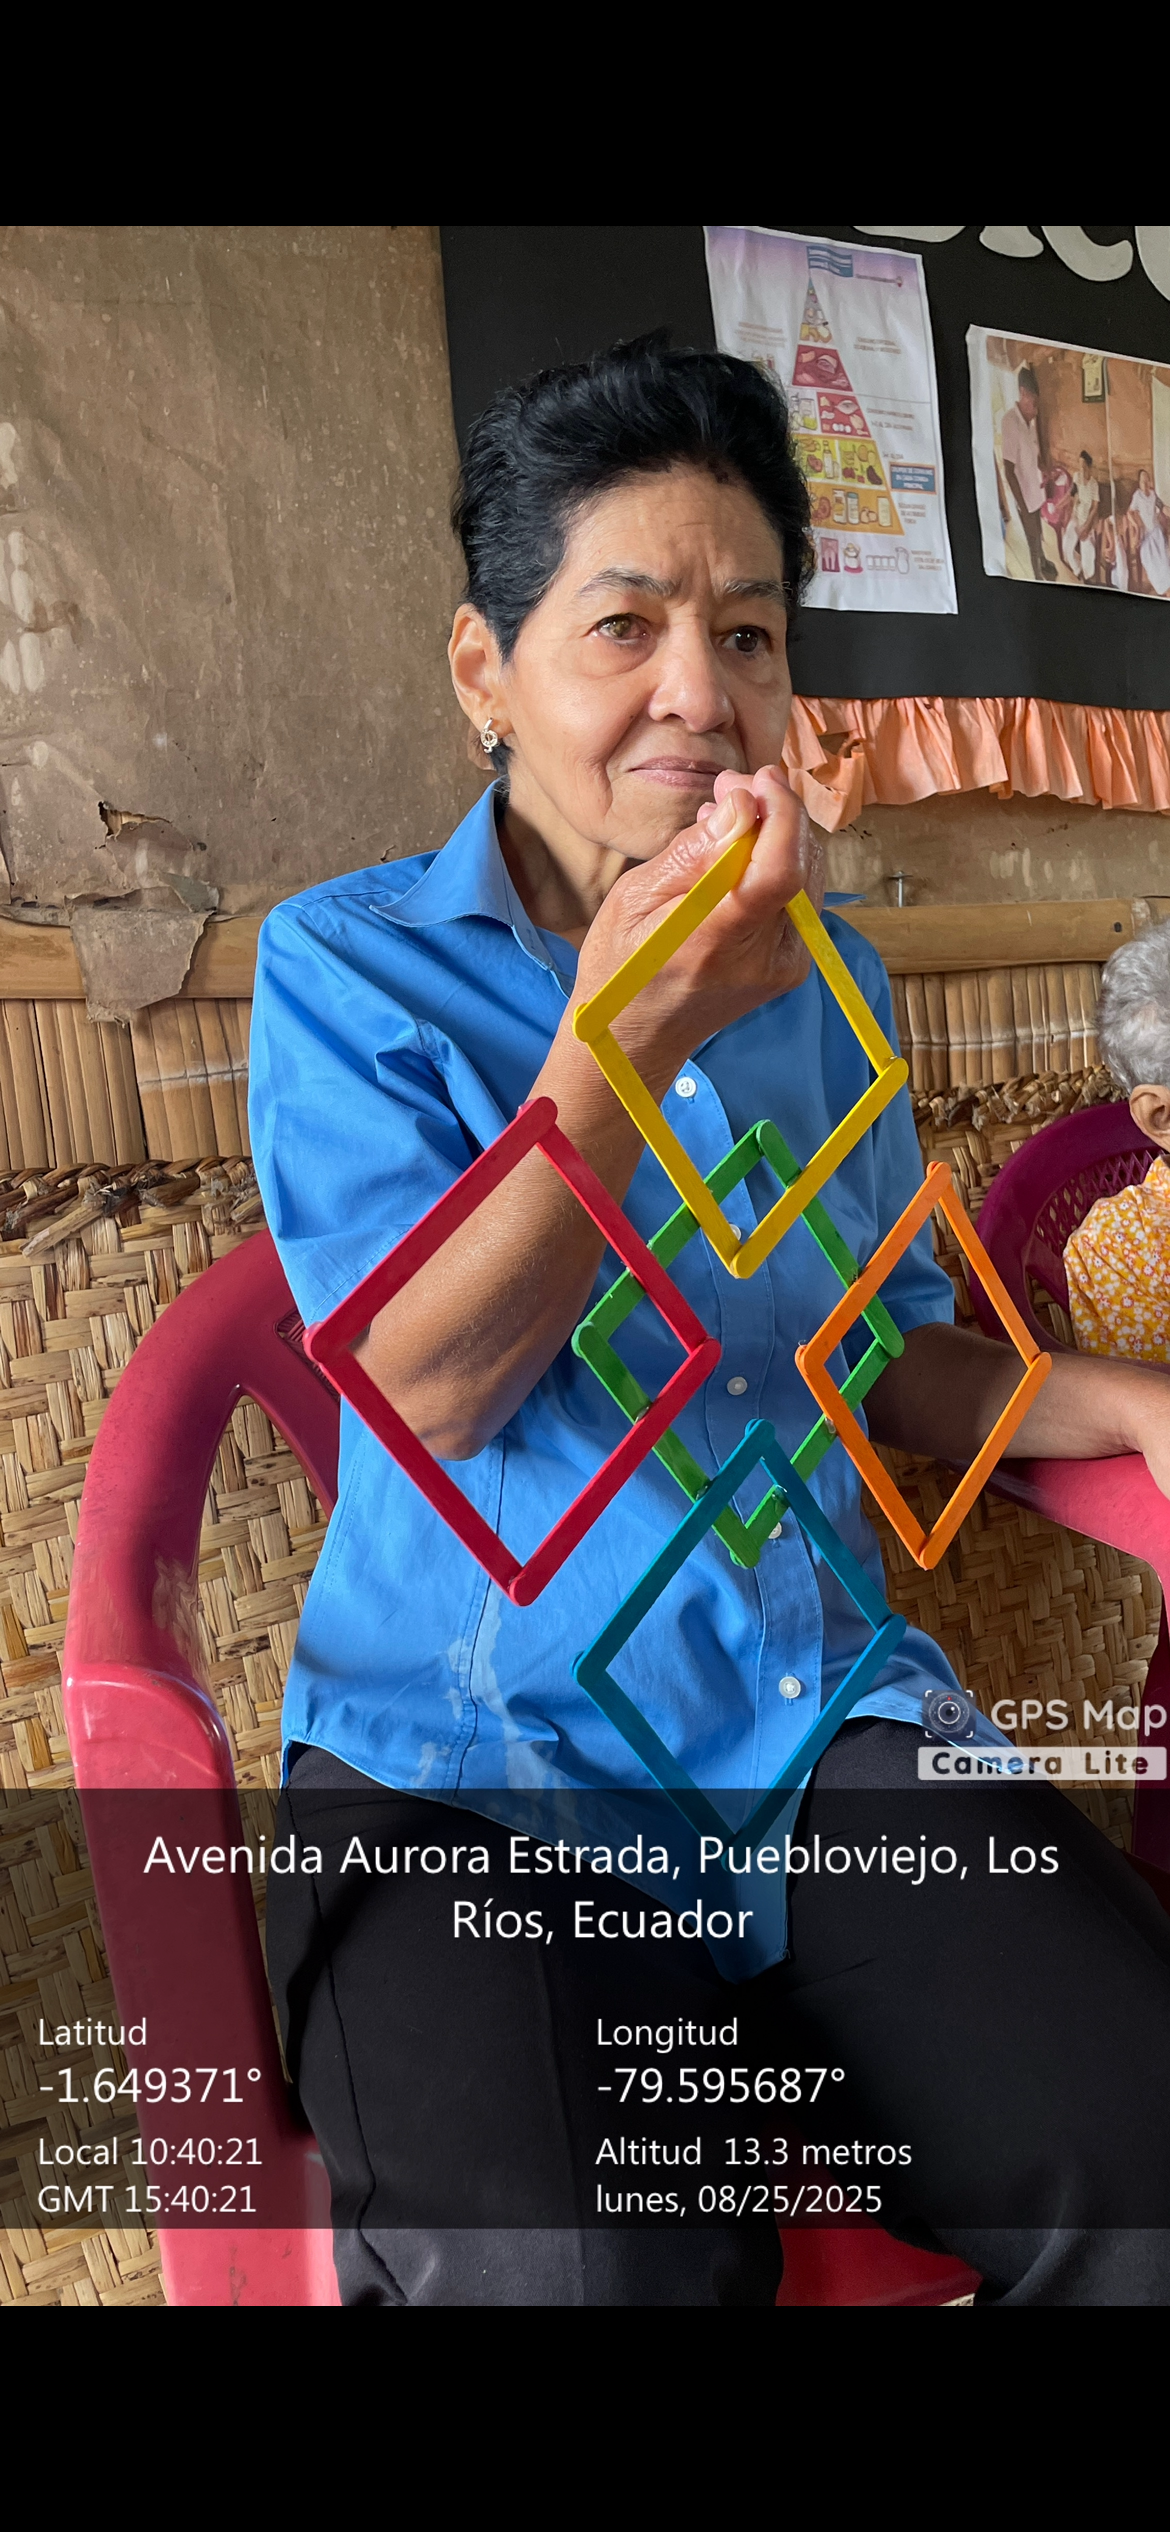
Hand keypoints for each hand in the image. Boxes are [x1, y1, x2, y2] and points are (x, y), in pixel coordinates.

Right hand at [567, 764, 822, 1097]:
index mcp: (716, 942)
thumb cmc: (622, 967)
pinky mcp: (794, 963)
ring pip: (811, 874)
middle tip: (735, 787)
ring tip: (734, 814)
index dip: (781, 814)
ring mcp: (786, 965)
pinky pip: (804, 894)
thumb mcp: (634, 899)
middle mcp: (764, 958)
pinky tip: (745, 849)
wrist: (638, 1037)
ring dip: (781, 833)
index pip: (780, 871)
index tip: (758, 779)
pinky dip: (782, 860)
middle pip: (804, 864)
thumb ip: (693, 853)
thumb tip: (741, 804)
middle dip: (778, 812)